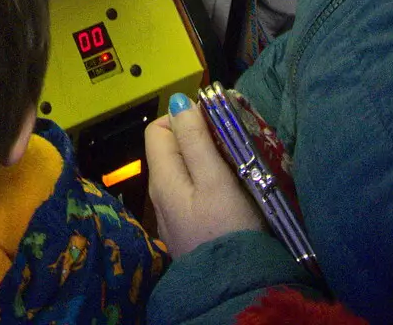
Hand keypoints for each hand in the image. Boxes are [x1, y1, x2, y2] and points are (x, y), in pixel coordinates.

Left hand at [145, 95, 264, 257]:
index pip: (157, 128)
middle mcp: (160, 194)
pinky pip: (193, 194)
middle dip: (197, 139)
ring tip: (235, 166)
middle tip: (230, 145)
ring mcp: (174, 215)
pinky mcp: (190, 229)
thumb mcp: (215, 181)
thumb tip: (179, 101)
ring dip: (206, 162)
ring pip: (184, 171)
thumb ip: (195, 140)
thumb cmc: (228, 232)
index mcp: (162, 178)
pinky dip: (209, 184)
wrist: (235, 291)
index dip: (183, 119)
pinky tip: (231, 193)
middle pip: (171, 149)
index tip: (214, 125)